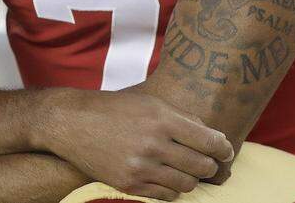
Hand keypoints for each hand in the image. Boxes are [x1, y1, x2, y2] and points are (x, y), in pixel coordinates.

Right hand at [30, 89, 233, 200]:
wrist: (70, 123)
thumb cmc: (113, 108)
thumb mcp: (149, 102)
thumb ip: (182, 117)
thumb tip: (213, 138)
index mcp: (162, 119)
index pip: (211, 142)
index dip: (224, 149)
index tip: (224, 151)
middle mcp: (153, 144)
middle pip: (203, 166)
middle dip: (209, 165)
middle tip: (205, 162)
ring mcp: (140, 167)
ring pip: (188, 184)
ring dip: (191, 178)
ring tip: (183, 169)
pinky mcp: (128, 184)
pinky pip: (167, 196)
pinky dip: (172, 189)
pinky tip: (165, 177)